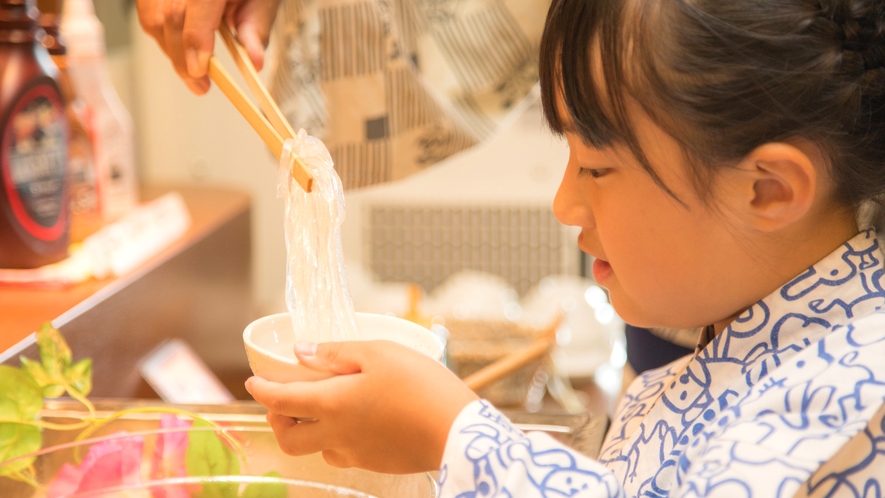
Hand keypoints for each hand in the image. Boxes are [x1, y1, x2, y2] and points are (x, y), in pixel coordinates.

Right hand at [136, 0, 280, 94]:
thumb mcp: (263, 0)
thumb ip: (256, 28)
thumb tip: (254, 61)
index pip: (199, 5)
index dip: (195, 39)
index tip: (200, 71)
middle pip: (171, 16)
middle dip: (182, 58)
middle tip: (200, 85)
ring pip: (154, 18)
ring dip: (171, 50)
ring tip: (194, 70)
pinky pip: (148, 12)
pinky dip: (163, 36)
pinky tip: (181, 50)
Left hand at [245, 340, 477, 473]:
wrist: (457, 431)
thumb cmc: (420, 386)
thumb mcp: (380, 353)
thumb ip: (337, 353)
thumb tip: (302, 353)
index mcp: (332, 404)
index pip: (281, 400)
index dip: (262, 390)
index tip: (253, 382)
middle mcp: (337, 435)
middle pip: (289, 438)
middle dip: (278, 420)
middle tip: (284, 401)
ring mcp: (356, 454)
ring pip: (318, 448)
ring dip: (310, 430)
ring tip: (326, 408)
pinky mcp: (377, 464)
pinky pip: (345, 453)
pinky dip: (339, 438)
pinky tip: (359, 420)